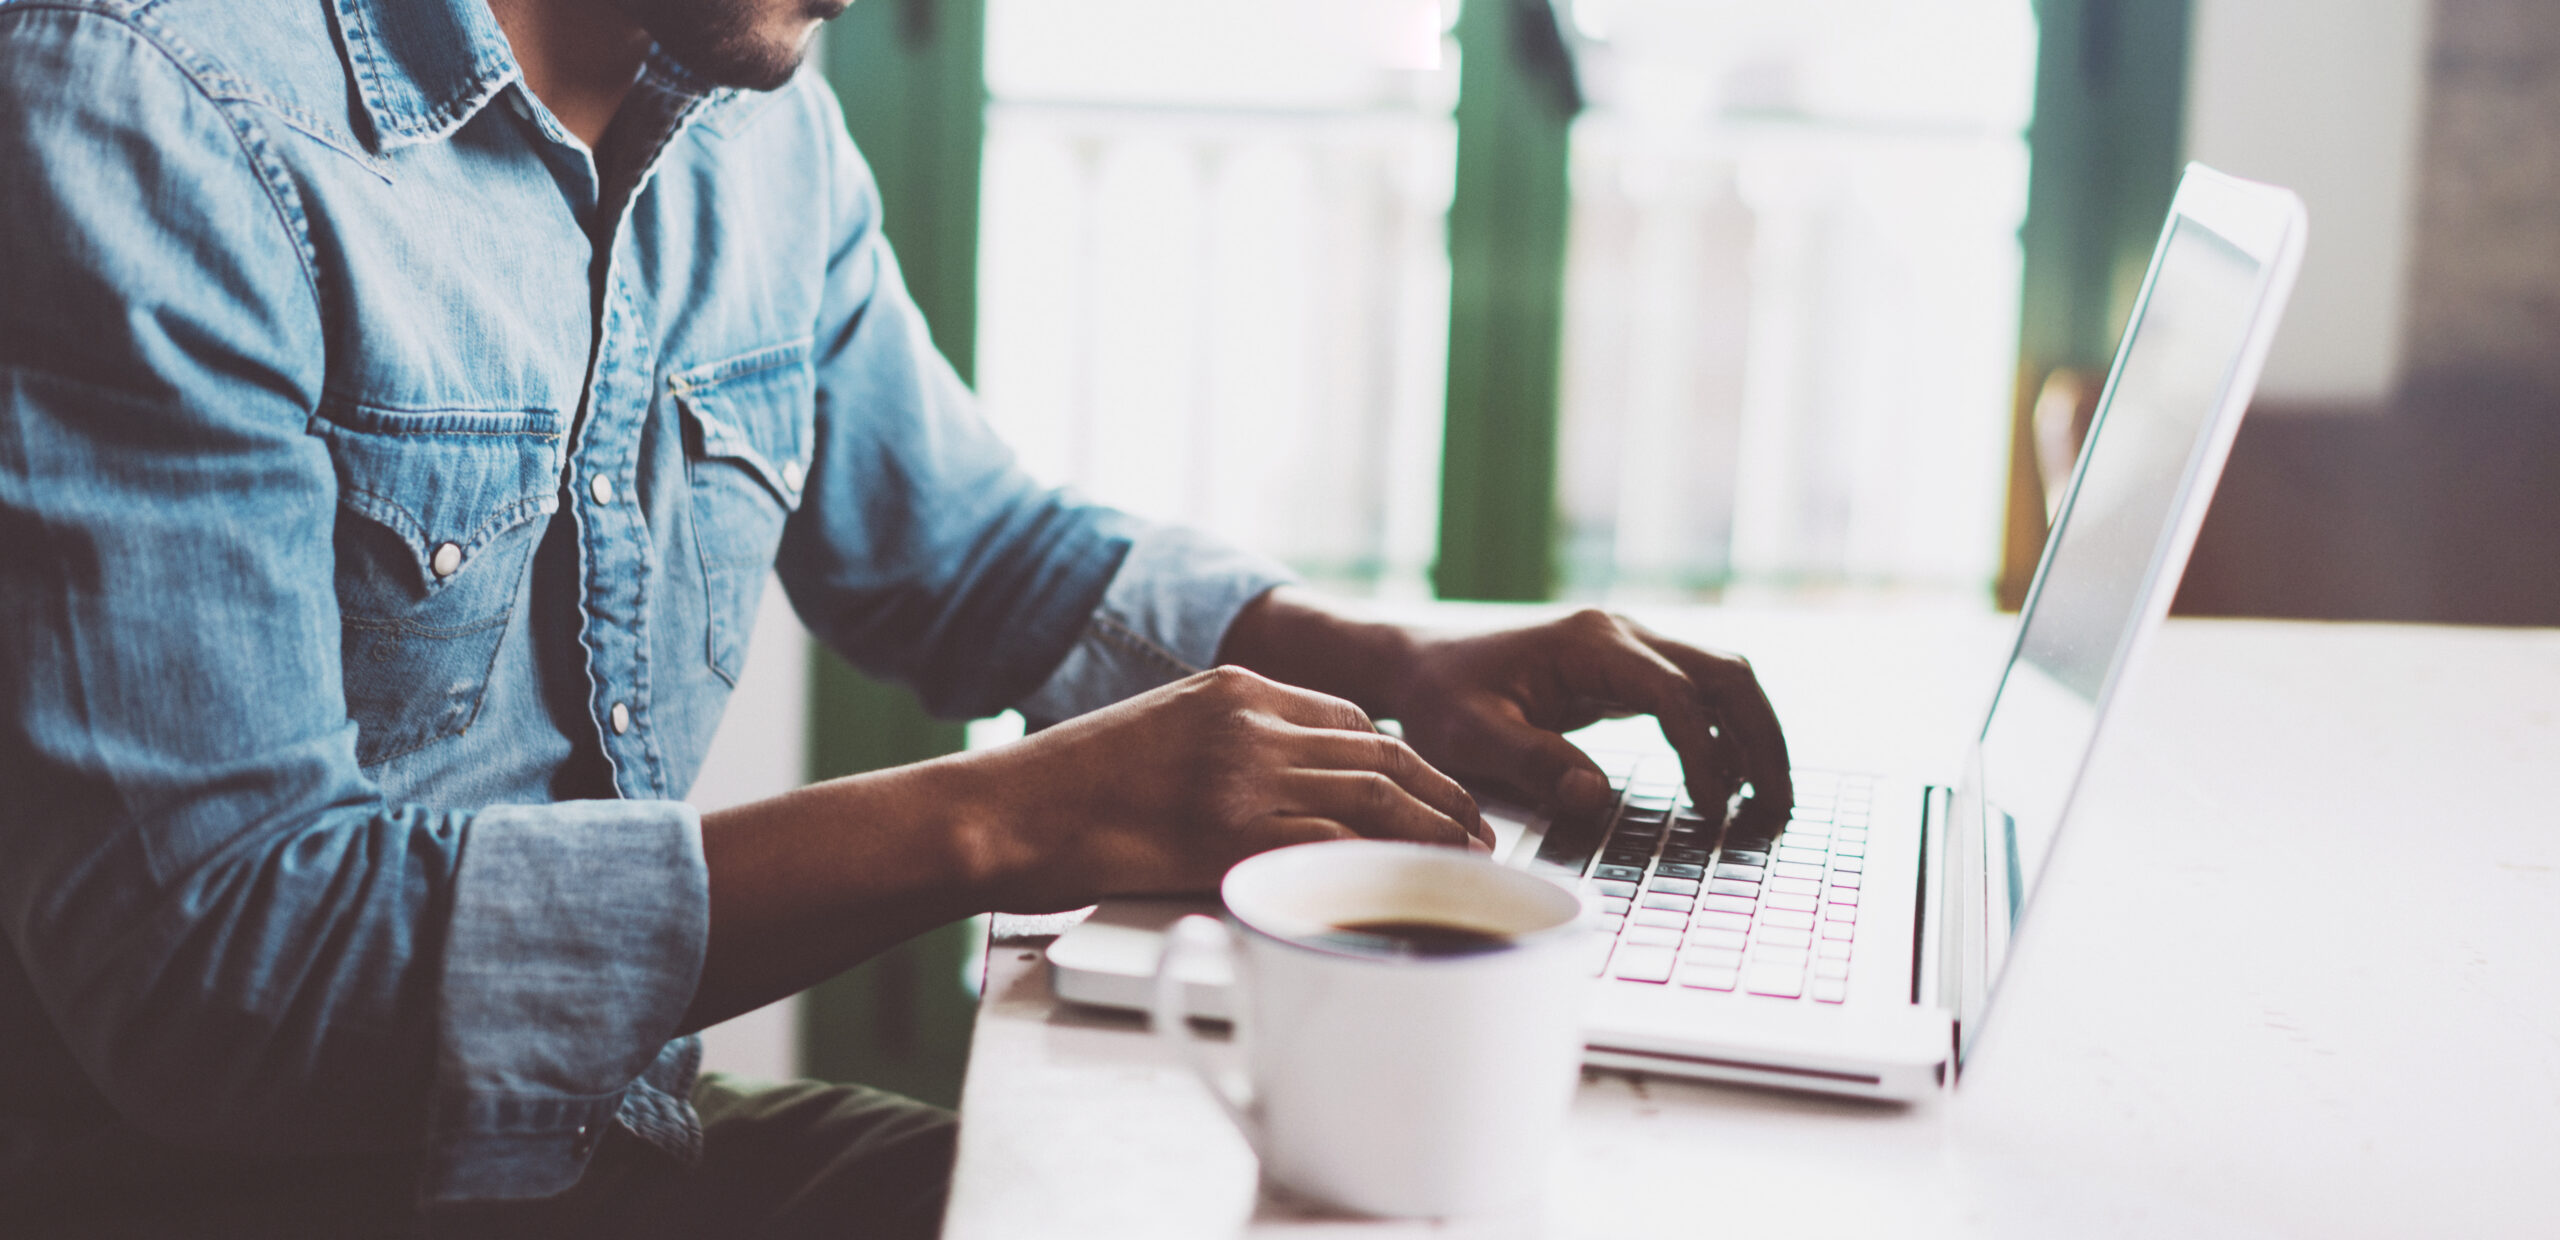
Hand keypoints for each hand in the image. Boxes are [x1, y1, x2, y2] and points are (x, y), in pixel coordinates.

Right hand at [961, 665, 1490, 911]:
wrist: (1005, 811)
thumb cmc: (1068, 789)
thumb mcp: (1160, 732)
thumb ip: (1227, 746)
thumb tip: (1287, 789)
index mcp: (1232, 686)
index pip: (1350, 719)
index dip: (1407, 761)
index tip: (1435, 792)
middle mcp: (1248, 720)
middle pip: (1380, 754)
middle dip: (1442, 795)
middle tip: (1479, 832)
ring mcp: (1241, 774)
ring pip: (1373, 797)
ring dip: (1433, 832)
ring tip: (1467, 862)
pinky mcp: (1228, 831)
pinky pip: (1331, 845)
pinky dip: (1383, 866)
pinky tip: (1409, 886)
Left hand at [1386, 609, 1792, 828]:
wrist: (1417, 664)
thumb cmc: (1438, 697)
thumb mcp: (1469, 736)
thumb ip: (1533, 763)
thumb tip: (1597, 798)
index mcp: (1591, 644)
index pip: (1677, 696)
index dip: (1704, 755)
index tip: (1715, 811)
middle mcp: (1622, 634)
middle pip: (1726, 674)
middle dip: (1762, 740)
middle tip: (1779, 808)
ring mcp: (1629, 647)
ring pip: (1723, 679)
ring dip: (1754, 736)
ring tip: (1770, 802)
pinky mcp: (1627, 670)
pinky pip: (1697, 695)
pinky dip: (1725, 734)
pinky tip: (1729, 784)